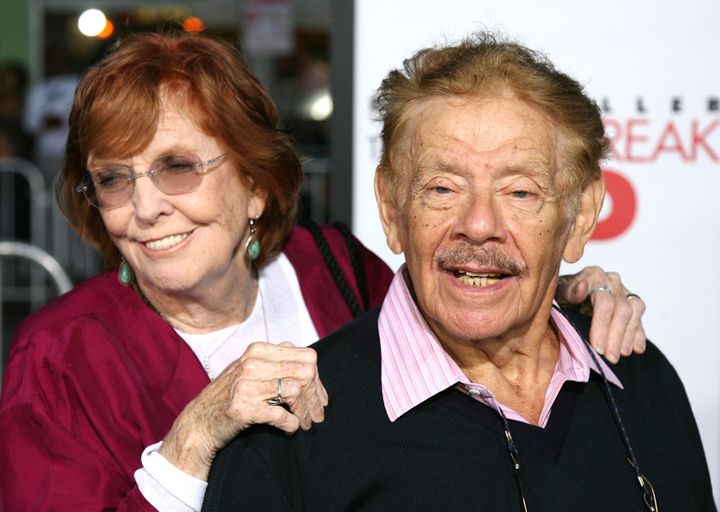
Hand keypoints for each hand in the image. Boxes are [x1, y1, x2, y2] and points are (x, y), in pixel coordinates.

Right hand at [159, 341, 327, 479]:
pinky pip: (281, 415)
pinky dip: (292, 424)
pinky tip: (291, 428)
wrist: (198, 423)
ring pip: (296, 391)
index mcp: (258, 350)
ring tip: (306, 423)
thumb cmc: (228, 396)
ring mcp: (246, 385)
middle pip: (305, 372)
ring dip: (306, 412)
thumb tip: (311, 364)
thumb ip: (275, 360)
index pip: (306, 356)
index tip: (318, 396)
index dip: (318, 378)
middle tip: (317, 414)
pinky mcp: (243, 409)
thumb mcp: (249, 368)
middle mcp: (252, 363)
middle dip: (316, 395)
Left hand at [556, 266, 645, 362]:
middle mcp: (612, 280)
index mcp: (594, 275)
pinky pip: (640, 316)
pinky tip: (636, 348)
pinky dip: (639, 334)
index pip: (604, 302)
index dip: (602, 326)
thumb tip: (582, 288)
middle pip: (622, 309)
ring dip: (628, 336)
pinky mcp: (632, 301)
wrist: (566, 293)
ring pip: (634, 312)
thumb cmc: (561, 295)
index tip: (598, 347)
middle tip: (611, 357)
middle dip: (616, 336)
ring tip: (621, 354)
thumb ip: (568, 291)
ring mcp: (624, 290)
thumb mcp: (557, 292)